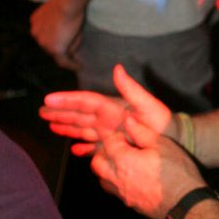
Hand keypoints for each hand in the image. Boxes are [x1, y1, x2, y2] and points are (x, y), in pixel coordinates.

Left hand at [30, 0, 82, 68]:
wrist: (66, 2)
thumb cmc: (67, 3)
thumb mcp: (62, 15)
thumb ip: (62, 28)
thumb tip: (70, 45)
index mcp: (36, 22)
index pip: (45, 35)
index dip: (56, 39)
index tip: (64, 41)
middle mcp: (36, 34)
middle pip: (49, 45)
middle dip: (61, 48)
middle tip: (73, 54)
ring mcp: (44, 43)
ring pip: (57, 52)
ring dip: (67, 55)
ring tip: (78, 59)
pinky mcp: (55, 49)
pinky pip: (63, 61)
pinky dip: (71, 65)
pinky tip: (79, 66)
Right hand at [40, 64, 174, 155]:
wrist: (176, 142)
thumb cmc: (163, 124)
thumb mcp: (148, 105)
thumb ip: (131, 89)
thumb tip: (117, 68)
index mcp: (114, 108)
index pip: (86, 102)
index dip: (67, 100)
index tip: (48, 100)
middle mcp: (111, 118)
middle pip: (81, 115)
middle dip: (61, 113)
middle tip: (41, 112)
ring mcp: (113, 132)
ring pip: (85, 129)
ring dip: (68, 127)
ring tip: (51, 125)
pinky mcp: (118, 146)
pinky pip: (96, 146)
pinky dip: (84, 147)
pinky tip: (74, 149)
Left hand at [90, 127, 205, 218]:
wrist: (184, 202)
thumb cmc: (176, 171)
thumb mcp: (162, 144)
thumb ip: (142, 132)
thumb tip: (128, 120)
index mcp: (124, 161)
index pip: (108, 144)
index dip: (115, 136)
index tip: (125, 134)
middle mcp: (118, 178)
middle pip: (97, 163)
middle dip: (104, 153)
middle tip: (120, 148)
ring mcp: (122, 193)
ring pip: (102, 179)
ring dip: (107, 169)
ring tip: (123, 163)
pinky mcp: (129, 203)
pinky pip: (114, 190)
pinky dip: (116, 182)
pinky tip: (132, 177)